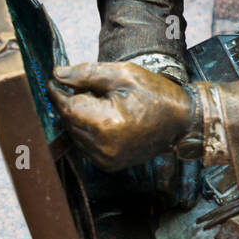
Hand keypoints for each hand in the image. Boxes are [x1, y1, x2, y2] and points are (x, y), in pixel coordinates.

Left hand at [48, 61, 193, 171]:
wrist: (182, 121)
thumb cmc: (156, 94)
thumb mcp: (123, 75)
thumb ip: (87, 74)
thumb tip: (57, 75)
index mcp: (107, 124)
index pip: (67, 107)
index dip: (58, 92)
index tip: (55, 79)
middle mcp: (104, 148)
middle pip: (69, 122)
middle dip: (70, 103)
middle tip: (82, 87)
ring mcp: (107, 160)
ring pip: (74, 134)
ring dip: (79, 118)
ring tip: (98, 103)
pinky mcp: (110, 165)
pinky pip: (85, 146)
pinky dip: (88, 131)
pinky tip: (102, 118)